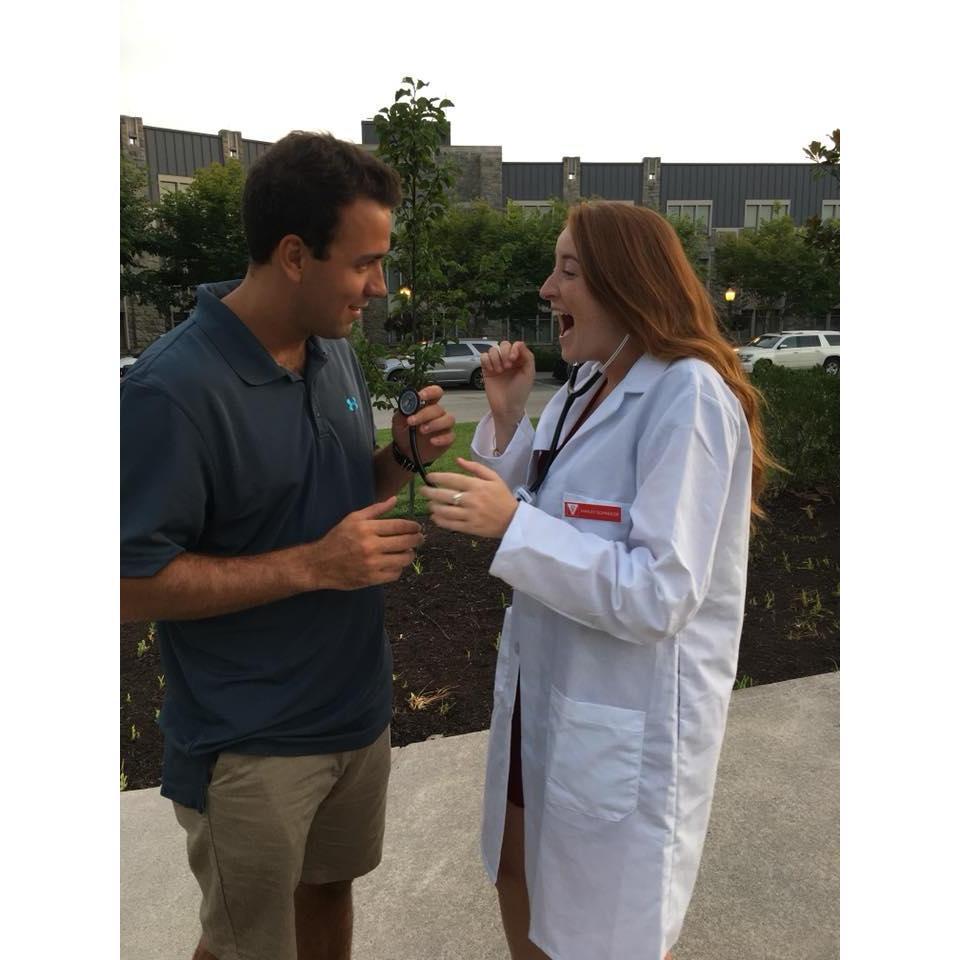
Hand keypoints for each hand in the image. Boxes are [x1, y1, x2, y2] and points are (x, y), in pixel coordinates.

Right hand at [303, 497, 424, 588]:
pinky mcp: (371, 579)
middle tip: (419, 539)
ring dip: (410, 555)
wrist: (320, 564)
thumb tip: (395, 499)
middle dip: (417, 539)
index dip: (413, 526)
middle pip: (406, 542)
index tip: (417, 528)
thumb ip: (376, 509)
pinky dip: (398, 568)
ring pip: (403, 559)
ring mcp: (372, 564)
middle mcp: (370, 546)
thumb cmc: (338, 538)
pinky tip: (395, 563)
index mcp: (367, 528)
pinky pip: (395, 574)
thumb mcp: (353, 518)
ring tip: (408, 551)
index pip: (400, 526)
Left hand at [391, 384, 455, 462]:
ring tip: (422, 430)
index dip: (430, 392)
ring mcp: (444, 426)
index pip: (435, 393)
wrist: (406, 452)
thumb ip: (402, 413)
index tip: (421, 396)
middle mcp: (438, 414)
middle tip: (412, 421)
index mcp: (427, 406)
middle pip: (438, 408)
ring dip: (435, 424)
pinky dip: (441, 438)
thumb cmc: (404, 434)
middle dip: (424, 414)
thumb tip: (405, 405)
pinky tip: (432, 441)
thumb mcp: (398, 423)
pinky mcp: (447, 438)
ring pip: (449, 419)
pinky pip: (450, 436)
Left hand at [420, 458, 518, 538]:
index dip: (437, 477)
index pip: (452, 479)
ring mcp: (470, 515)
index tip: (429, 477)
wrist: (513, 520)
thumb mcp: (494, 477)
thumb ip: (475, 468)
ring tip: (429, 504)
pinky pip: (450, 524)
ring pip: (445, 511)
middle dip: (430, 492)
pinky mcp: (470, 528)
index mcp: (477, 485)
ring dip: (433, 506)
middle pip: (444, 495)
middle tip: (423, 490)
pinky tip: (435, 516)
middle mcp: (471, 500)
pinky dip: (439, 520)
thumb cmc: (502, 497)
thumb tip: (458, 460)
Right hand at [480, 341, 535, 421]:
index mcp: (520, 360)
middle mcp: (508, 360)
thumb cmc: (520, 392)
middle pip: (503, 344)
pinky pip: (483, 357)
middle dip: (504, 353)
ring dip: (496, 359)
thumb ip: (528, 356)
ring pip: (492, 350)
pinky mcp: (487, 369)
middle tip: (507, 367)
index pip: (516, 345)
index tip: (513, 359)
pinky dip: (486, 361)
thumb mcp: (529, 373)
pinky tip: (491, 370)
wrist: (507, 406)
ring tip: (499, 371)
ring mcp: (497, 364)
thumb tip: (519, 343)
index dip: (513, 349)